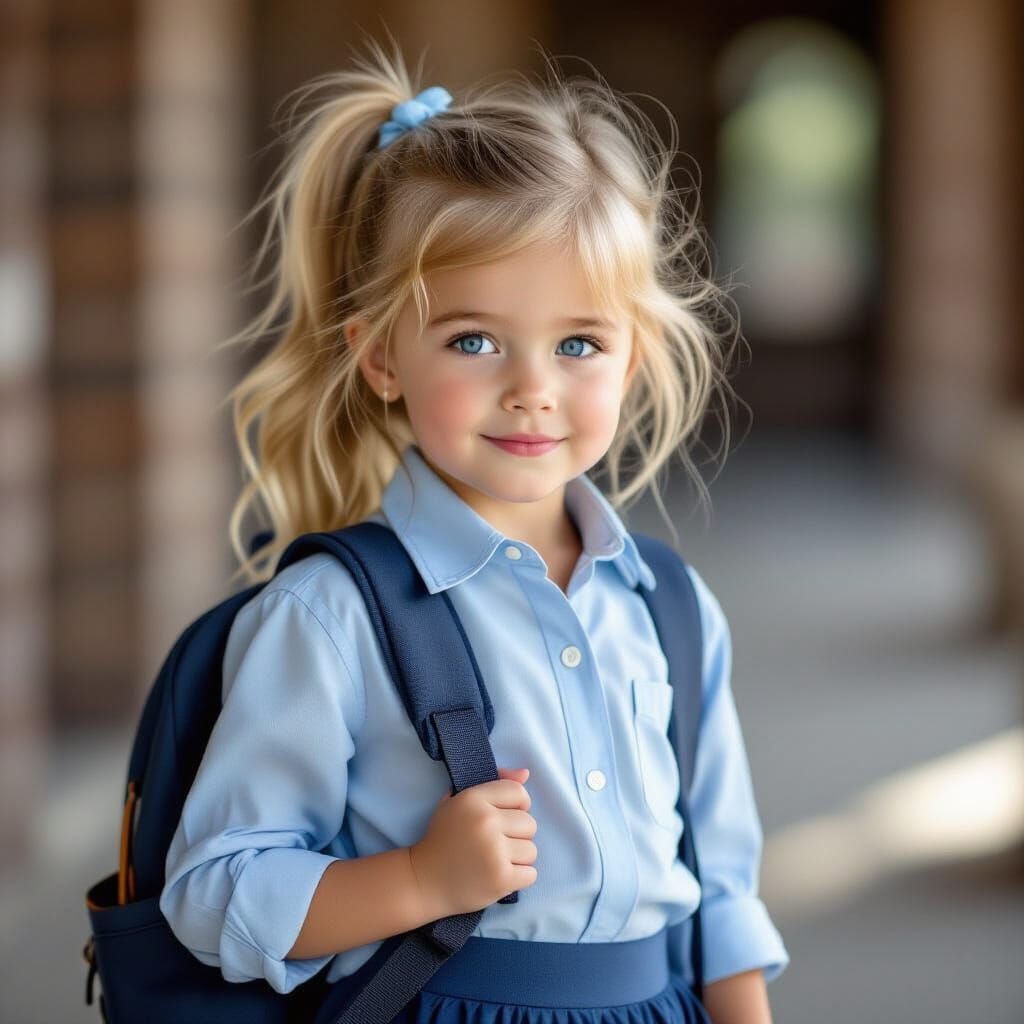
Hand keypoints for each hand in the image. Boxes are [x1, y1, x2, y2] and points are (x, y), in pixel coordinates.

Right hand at [409, 767, 536, 918]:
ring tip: (495, 861)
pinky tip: (498, 876)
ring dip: (517, 858)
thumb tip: (525, 773)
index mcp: (473, 799)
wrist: (423, 881)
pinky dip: (518, 877)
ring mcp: (494, 851)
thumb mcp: (458, 801)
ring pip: (531, 850)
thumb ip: (494, 782)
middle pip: (529, 823)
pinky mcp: (500, 878)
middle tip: (495, 844)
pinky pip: (531, 874)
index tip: (505, 818)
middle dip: (516, 835)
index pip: (518, 792)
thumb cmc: (443, 839)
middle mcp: (485, 821)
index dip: (518, 805)